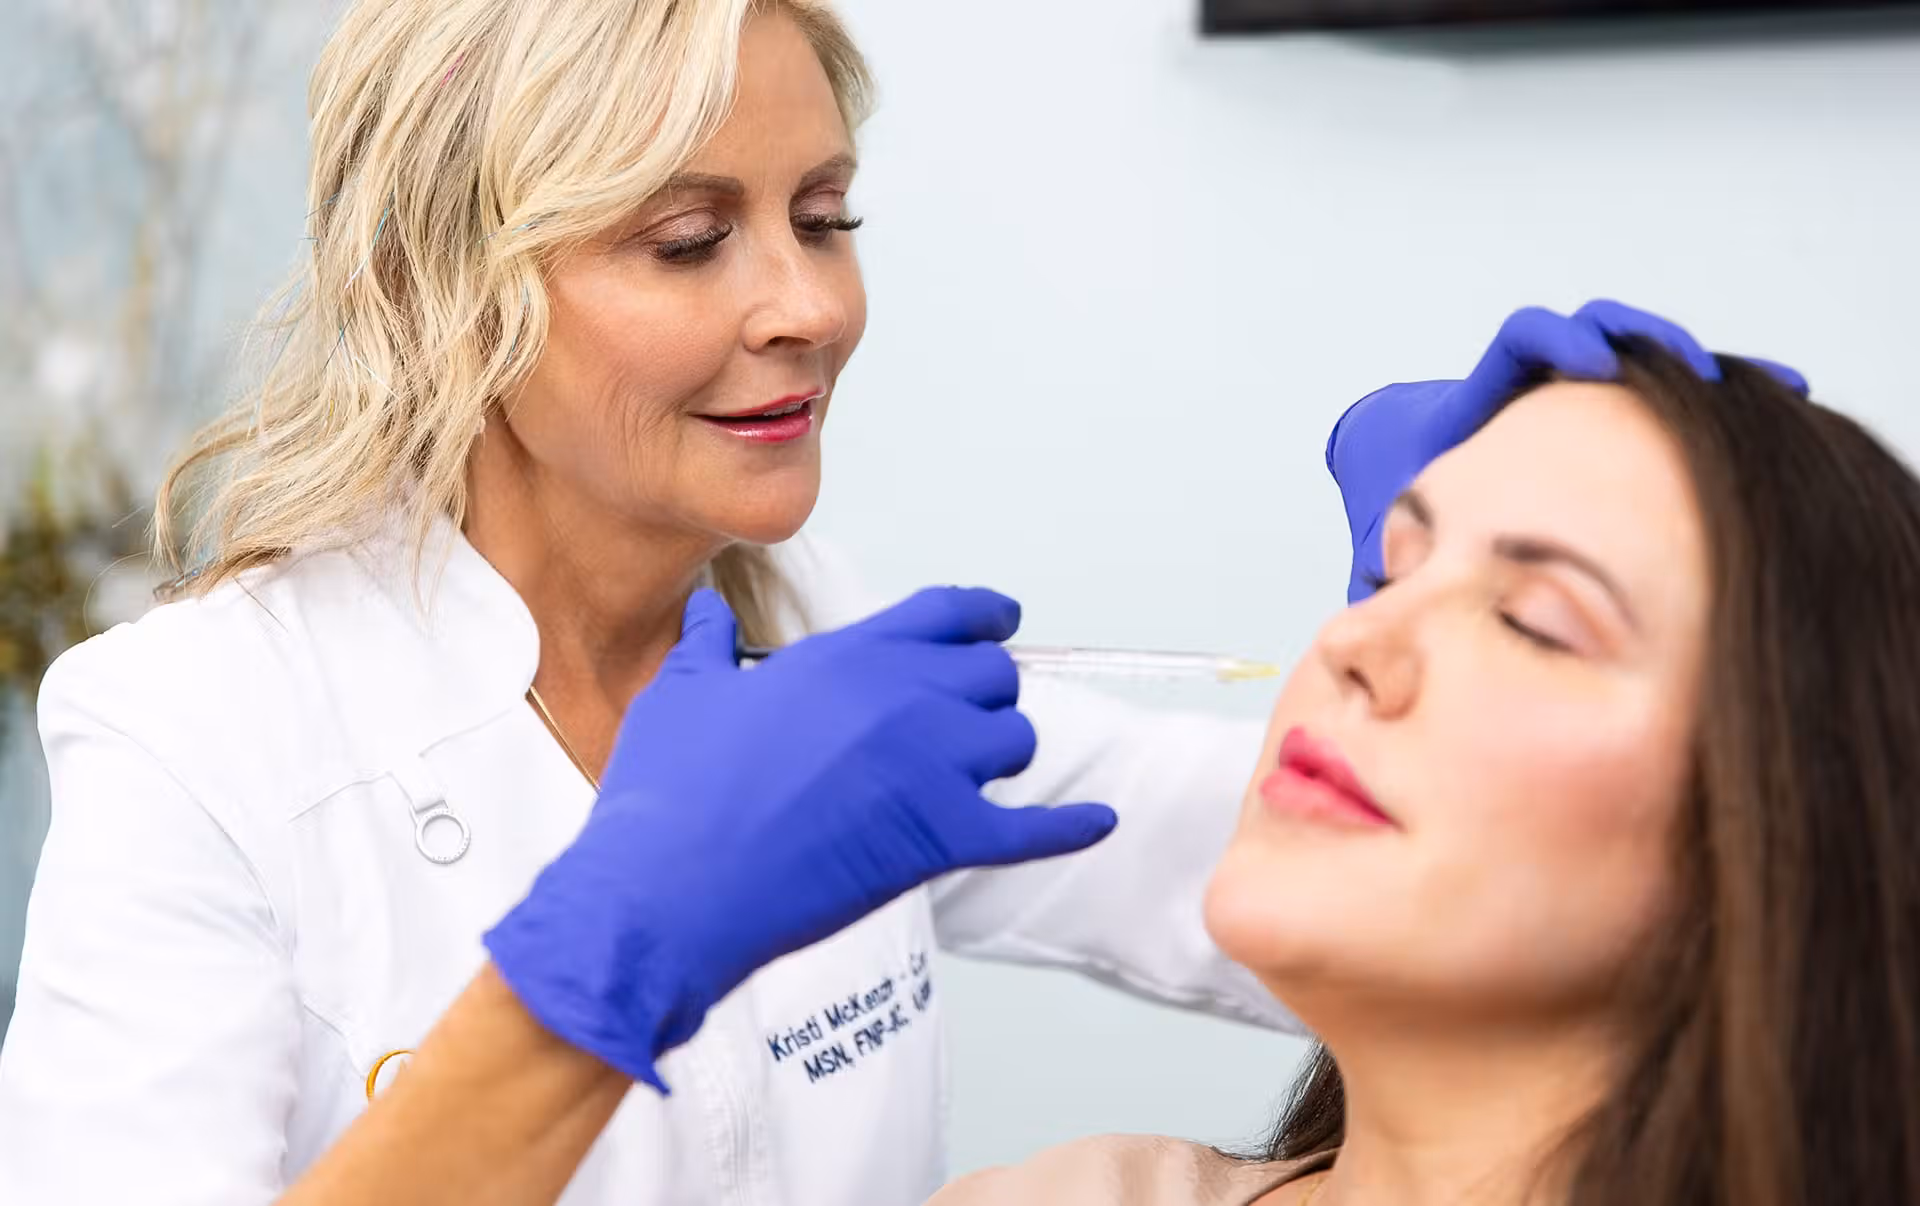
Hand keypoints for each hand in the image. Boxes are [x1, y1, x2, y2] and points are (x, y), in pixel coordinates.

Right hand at [483, 587, 1115, 1089]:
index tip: (1002, 618)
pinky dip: (1072, 828)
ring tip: (972, 776)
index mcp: (849, 656)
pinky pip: (1033, 830)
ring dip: (999, 755)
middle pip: (993, 676)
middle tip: (962, 720)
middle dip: (984, 694)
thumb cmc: (670, 793)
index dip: (984, 613)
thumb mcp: (684, 695)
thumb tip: (705, 607)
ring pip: (1014, 741)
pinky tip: (1100, 823)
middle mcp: (904, 698)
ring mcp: (930, 768)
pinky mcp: (940, 840)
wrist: (672, 890)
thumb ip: (709, 643)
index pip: (947, 612)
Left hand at [1325, 299, 1808, 601]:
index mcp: (1477, 397)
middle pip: (1603, 332)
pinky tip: (1781, 414)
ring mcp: (1568, 397)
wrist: (1393, 483)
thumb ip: (1380, 556)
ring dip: (1706, 374)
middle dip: (1655, 341)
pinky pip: (1664, 398)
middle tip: (1702, 374)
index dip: (1558, 337)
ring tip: (1779, 391)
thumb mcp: (1383, 528)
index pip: (1523, 338)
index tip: (1590, 365)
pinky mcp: (1602, 419)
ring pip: (1647, 365)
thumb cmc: (1386, 505)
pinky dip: (1714, 405)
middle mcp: (1530, 384)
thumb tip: (1370, 600)